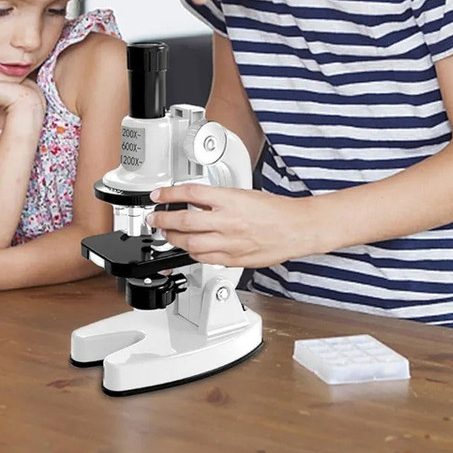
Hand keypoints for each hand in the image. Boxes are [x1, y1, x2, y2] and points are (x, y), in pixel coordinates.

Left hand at [148, 184, 318, 268]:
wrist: (297, 228)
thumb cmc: (274, 210)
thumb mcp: (242, 194)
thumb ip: (216, 199)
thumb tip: (194, 201)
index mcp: (230, 199)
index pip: (191, 193)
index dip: (169, 193)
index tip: (158, 195)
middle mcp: (228, 221)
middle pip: (185, 221)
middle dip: (163, 220)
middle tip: (155, 218)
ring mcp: (231, 242)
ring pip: (191, 244)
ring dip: (174, 239)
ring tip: (168, 234)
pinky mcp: (235, 259)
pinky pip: (205, 259)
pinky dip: (192, 253)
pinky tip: (189, 248)